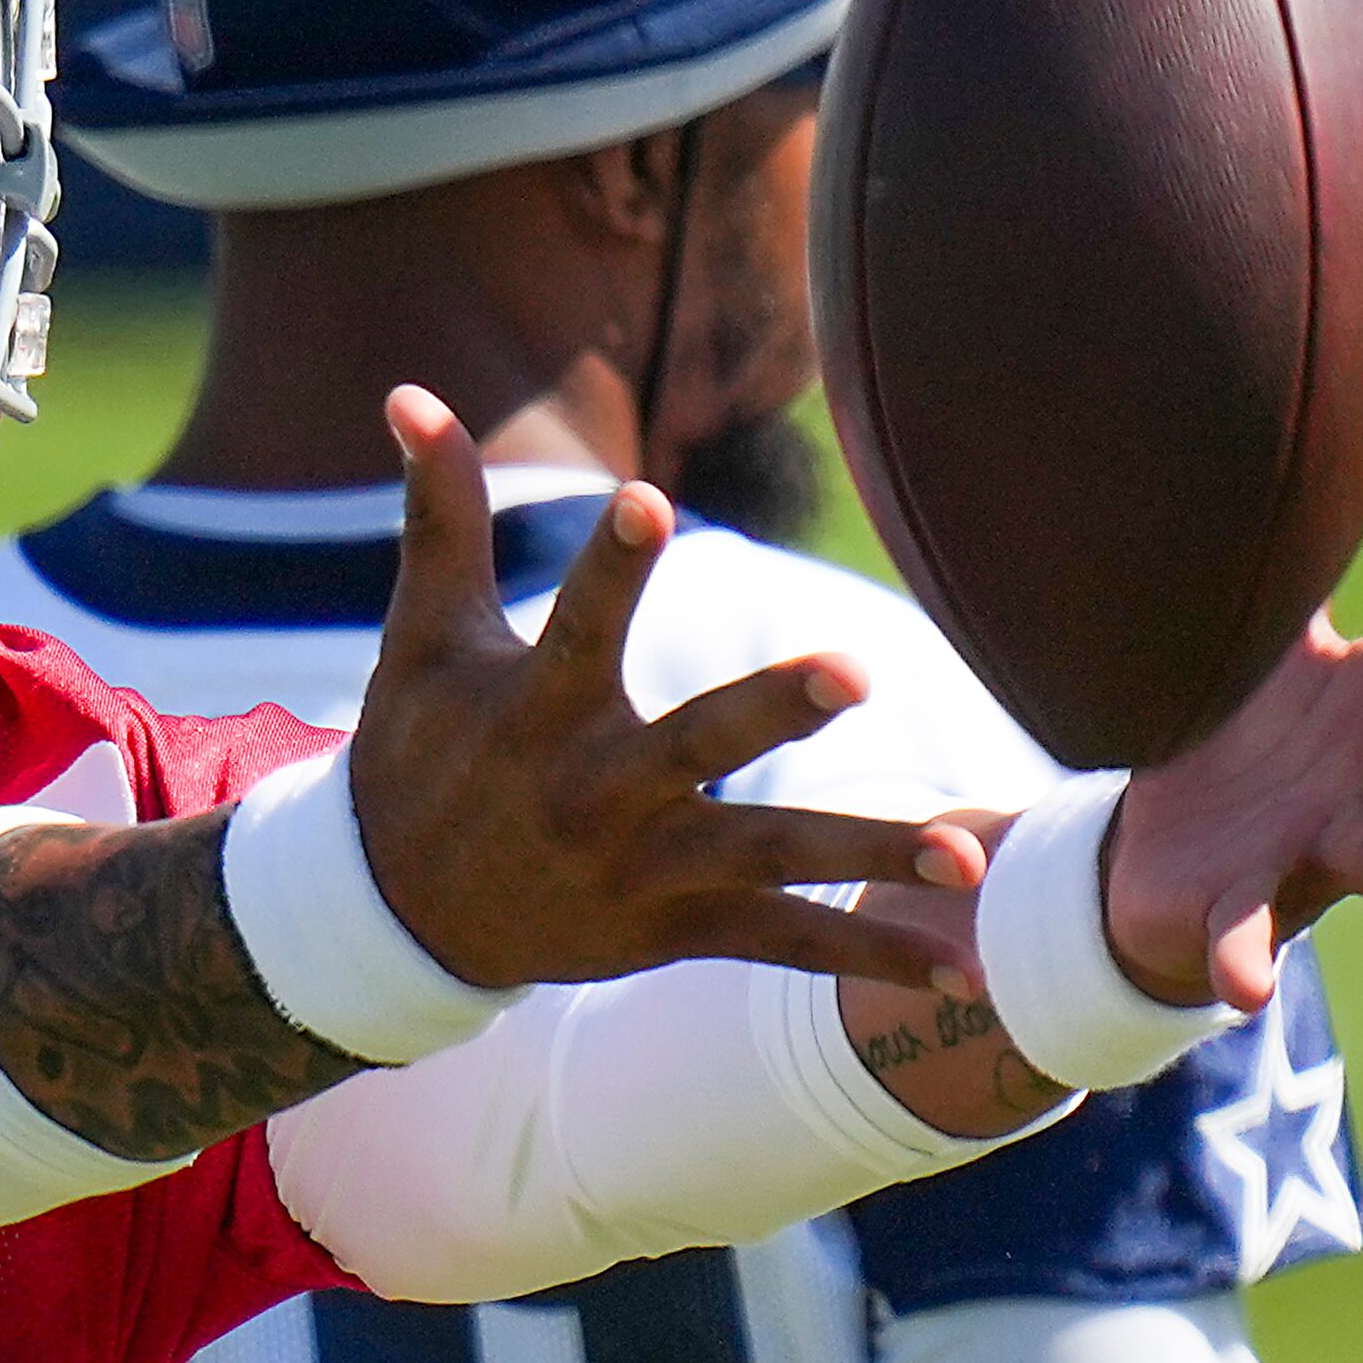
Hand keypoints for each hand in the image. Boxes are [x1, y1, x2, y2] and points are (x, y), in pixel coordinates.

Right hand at [350, 387, 986, 992]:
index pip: (578, 624)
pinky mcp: (672, 930)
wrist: (397, 915)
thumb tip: (406, 388)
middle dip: (773, 708)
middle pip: (695, 744)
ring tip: (964, 859)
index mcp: (535, 709)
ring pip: (765, 856)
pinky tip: (965, 973)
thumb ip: (439, 513)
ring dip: (865, 856)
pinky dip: (868, 957)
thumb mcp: (426, 634)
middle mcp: (593, 789)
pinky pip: (782, 944)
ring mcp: (639, 867)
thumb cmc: (421, 749)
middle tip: (854, 669)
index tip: (645, 502)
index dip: (612, 565)